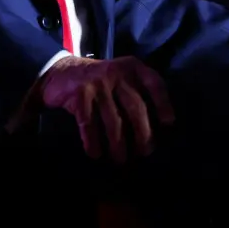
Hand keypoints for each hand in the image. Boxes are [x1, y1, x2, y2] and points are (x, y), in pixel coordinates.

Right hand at [37, 55, 174, 162]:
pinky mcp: (80, 94)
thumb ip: (137, 91)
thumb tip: (159, 125)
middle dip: (143, 134)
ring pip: (113, 120)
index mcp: (132, 67)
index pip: (154, 84)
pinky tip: (95, 154)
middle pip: (136, 108)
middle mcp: (117, 72)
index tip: (168, 124)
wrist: (61, 70)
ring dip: (118, 144)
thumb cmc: (100, 81)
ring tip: (120, 160)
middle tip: (144, 152)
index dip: (164, 105)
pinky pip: (89, 124)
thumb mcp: (121, 76)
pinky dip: (93, 142)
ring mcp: (98, 83)